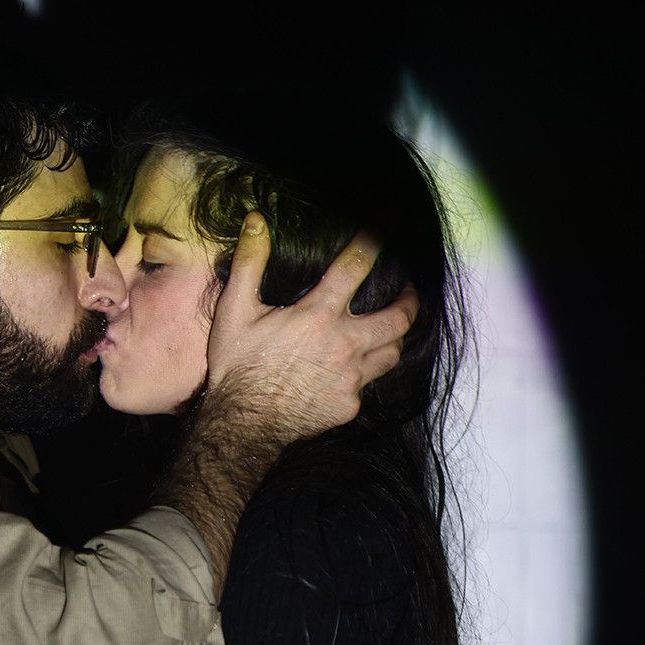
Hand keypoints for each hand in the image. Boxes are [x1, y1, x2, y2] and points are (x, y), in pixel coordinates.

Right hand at [205, 219, 418, 444]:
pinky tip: (354, 369)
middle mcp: (344, 344)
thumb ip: (250, 262)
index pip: (356, 267)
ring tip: (392, 328)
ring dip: (396, 336)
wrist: (242, 424)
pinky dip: (365, 372)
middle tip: (409, 291)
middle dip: (410, 300)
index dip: (374, 241)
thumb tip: (256, 220)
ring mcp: (351, 378)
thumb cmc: (237, 366)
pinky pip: (368, 383)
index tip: (390, 224)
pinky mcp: (348, 404)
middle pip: (398, 317)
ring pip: (392, 352)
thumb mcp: (234, 310)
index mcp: (318, 316)